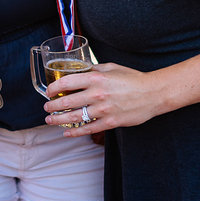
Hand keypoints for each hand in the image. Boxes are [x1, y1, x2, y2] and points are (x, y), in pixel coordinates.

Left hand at [42, 62, 159, 136]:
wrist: (153, 93)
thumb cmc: (133, 78)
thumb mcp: (111, 67)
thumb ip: (94, 69)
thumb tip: (80, 70)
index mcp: (96, 78)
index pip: (67, 82)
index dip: (54, 88)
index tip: (49, 91)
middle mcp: (97, 94)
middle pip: (67, 101)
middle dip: (52, 106)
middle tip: (46, 108)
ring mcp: (103, 109)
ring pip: (74, 117)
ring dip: (59, 120)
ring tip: (50, 120)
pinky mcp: (110, 122)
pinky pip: (89, 128)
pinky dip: (75, 132)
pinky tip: (67, 133)